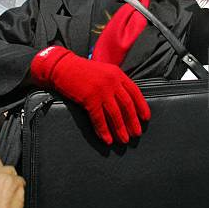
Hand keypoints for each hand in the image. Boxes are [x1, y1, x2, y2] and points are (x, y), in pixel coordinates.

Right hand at [30, 46, 150, 144]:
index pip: (135, 92)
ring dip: (120, 129)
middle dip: (133, 121)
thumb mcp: (104, 71)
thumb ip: (115, 82)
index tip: (145, 118)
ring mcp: (101, 90)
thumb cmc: (83, 71)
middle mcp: (112, 82)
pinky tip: (107, 139)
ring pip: (115, 114)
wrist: (63, 67)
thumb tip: (125, 100)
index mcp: (118, 74)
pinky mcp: (89, 98)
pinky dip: (104, 131)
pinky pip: (99, 118)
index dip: (142, 106)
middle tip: (136, 133)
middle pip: (127, 105)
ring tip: (124, 140)